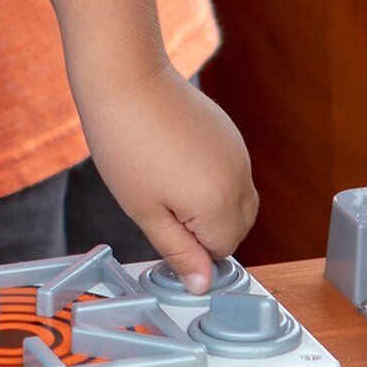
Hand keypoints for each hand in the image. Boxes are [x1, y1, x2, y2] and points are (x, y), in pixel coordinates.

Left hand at [80, 67, 258, 292]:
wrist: (127, 81)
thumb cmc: (126, 145)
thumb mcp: (145, 212)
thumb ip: (179, 252)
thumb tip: (202, 285)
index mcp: (220, 204)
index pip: (221, 250)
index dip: (189, 246)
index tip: (160, 220)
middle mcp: (240, 179)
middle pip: (236, 228)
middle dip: (204, 228)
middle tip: (160, 202)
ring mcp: (239, 154)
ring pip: (236, 200)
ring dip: (208, 203)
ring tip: (164, 177)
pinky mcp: (231, 134)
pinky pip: (231, 172)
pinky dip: (210, 178)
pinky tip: (173, 159)